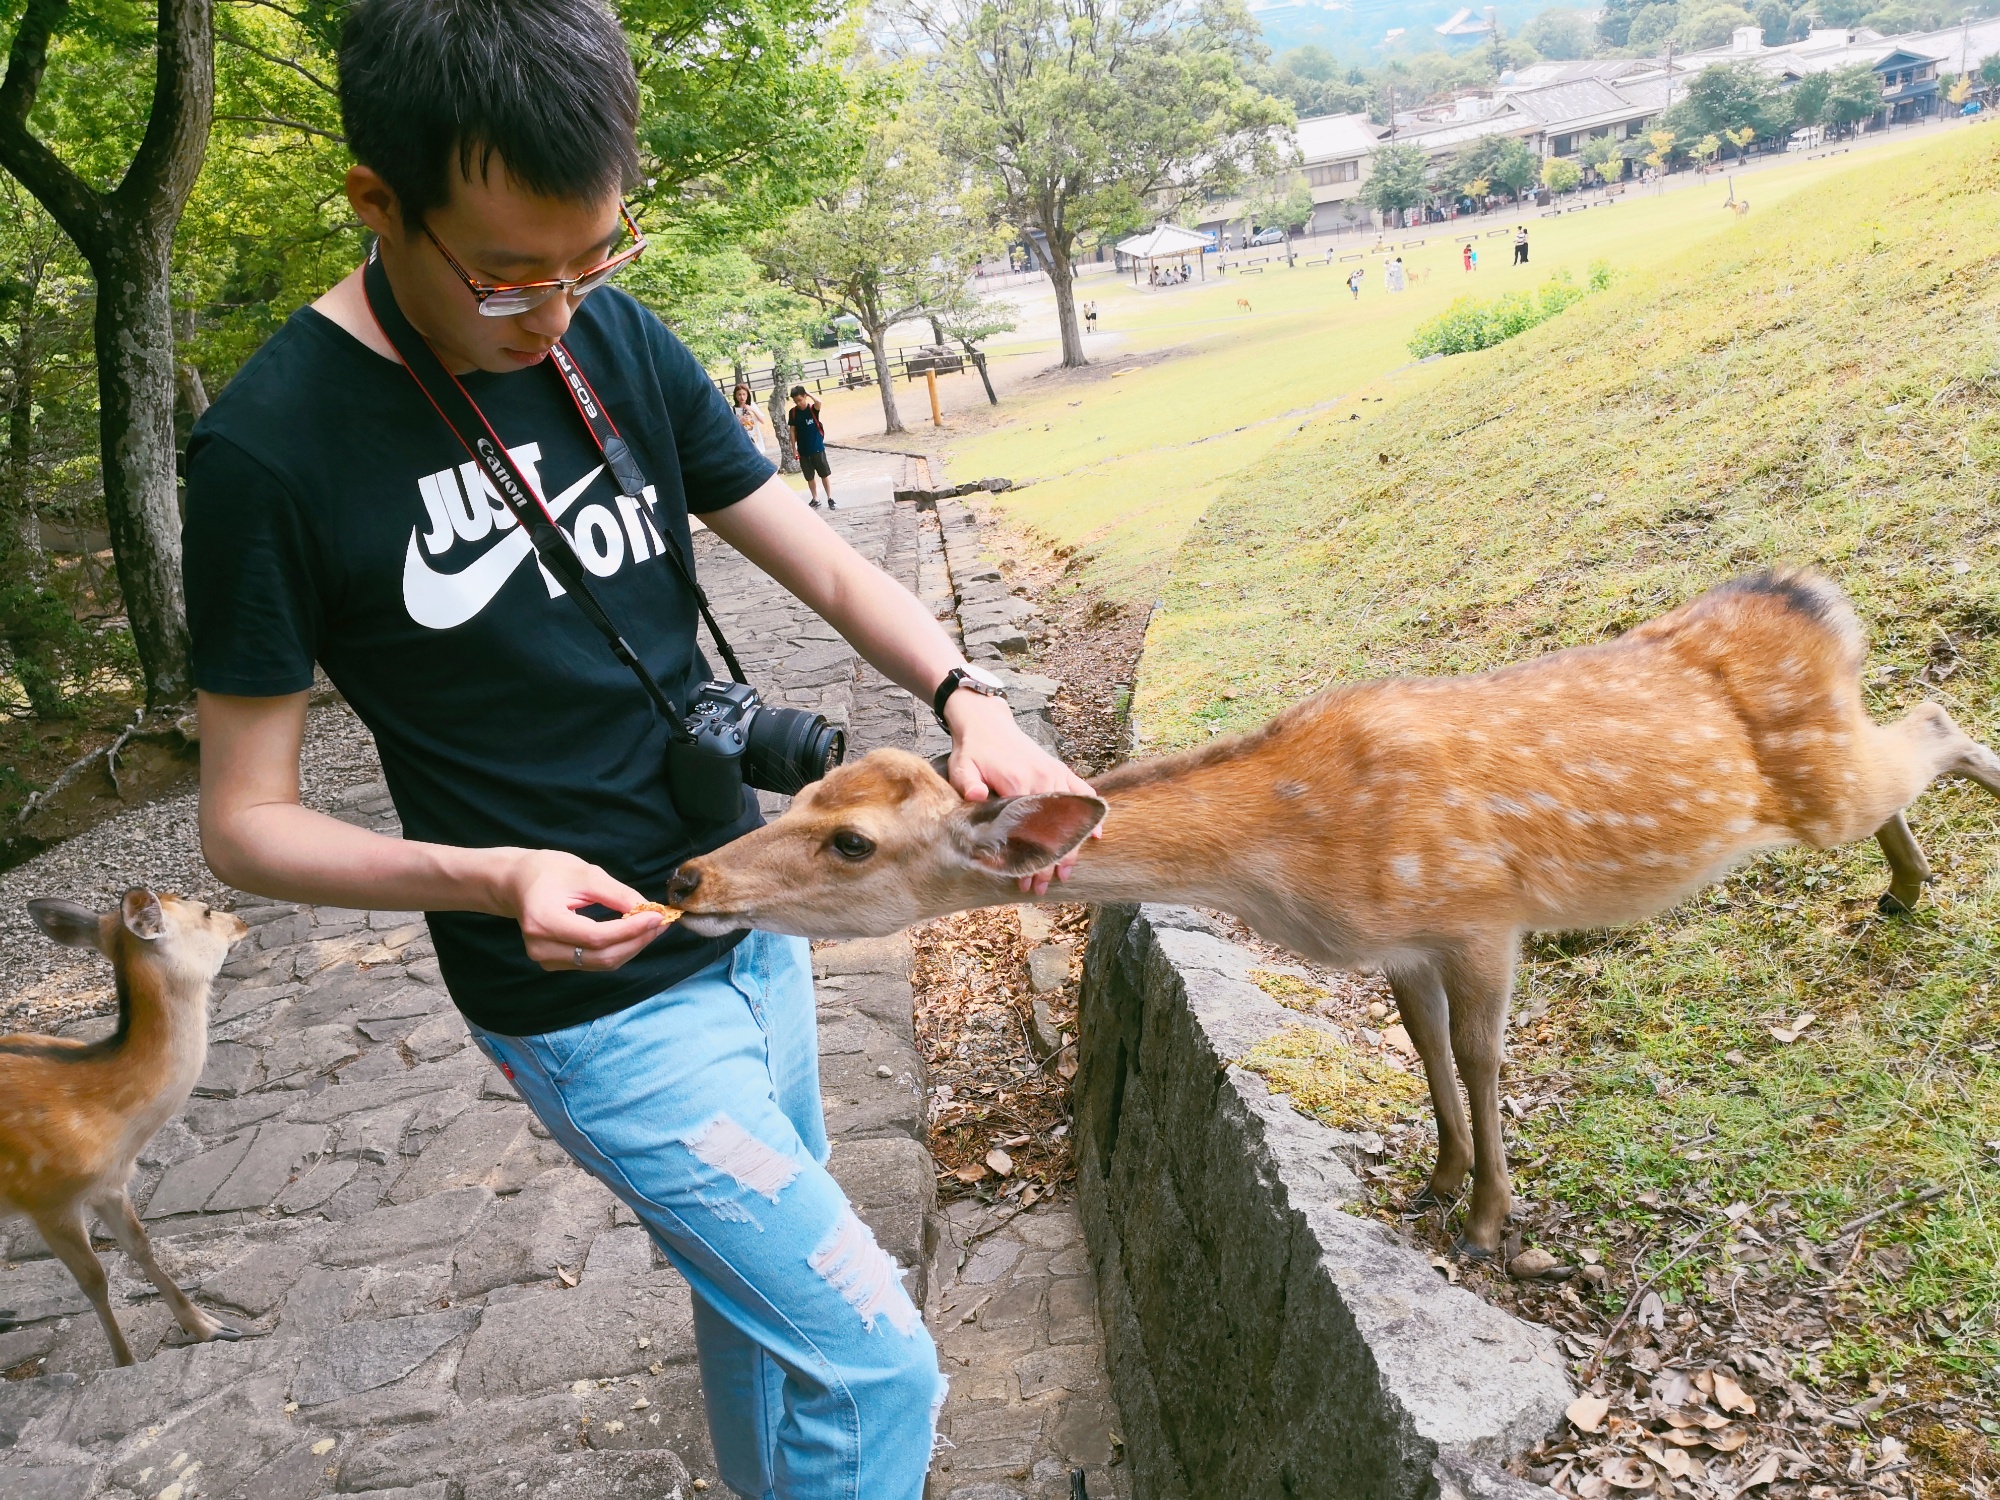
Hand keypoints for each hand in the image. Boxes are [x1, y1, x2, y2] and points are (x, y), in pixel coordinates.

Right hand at [494, 848, 667, 972]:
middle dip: (637, 940)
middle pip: (602, 955)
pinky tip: (631, 933)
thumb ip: (617, 894)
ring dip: (631, 947)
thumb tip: (649, 910)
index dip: (632, 930)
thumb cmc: (548, 871)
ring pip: (601, 963)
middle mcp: (541, 947)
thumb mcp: (584, 873)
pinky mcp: (554, 963)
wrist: (517, 883)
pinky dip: (617, 949)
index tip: (658, 916)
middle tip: (661, 921)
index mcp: (543, 921)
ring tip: (651, 926)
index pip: (597, 936)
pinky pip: (593, 962)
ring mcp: (546, 959)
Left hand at [943, 690, 1101, 896]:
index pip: (1030, 828)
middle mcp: (1044, 778)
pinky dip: (1091, 814)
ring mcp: (1055, 774)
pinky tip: (1096, 836)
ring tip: (1065, 874)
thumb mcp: (963, 767)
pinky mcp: (1059, 769)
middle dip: (1050, 861)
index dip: (1028, 857)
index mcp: (1020, 781)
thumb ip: (969, 784)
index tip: (1024, 879)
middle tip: (1040, 887)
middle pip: (1053, 828)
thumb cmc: (973, 750)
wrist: (986, 722)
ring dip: (1070, 847)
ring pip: (1070, 817)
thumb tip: (977, 798)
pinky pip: (1082, 792)